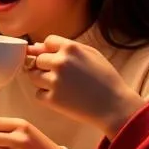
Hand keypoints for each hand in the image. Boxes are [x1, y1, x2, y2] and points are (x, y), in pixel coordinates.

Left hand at [26, 36, 142, 137]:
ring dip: (42, 80)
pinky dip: (46, 96)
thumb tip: (37, 46)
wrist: (115, 106)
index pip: (47, 42)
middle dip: (46, 66)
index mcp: (70, 48)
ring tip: (62, 86)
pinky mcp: (52, 99)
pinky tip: (63, 97)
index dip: (51, 51)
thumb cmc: (106, 79)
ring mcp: (55, 81)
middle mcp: (60, 62)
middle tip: (63, 76)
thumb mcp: (92, 54)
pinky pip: (38, 94)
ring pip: (33, 76)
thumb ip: (66, 47)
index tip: (60, 60)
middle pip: (38, 59)